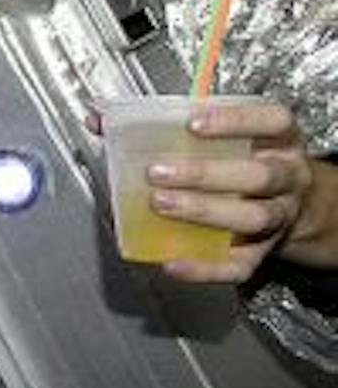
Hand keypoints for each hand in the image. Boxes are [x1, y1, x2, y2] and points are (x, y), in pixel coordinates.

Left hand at [145, 98, 316, 282]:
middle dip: (206, 174)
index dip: (236, 121)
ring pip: (254, 218)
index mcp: (277, 141)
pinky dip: (205, 268)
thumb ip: (165, 124)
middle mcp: (285, 177)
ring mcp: (278, 216)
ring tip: (161, 205)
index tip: (193, 122)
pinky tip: (173, 262)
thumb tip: (100, 119)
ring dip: (205, 213)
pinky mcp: (261, 253)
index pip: (272, 121)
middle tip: (158, 173)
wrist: (287, 206)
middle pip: (259, 175)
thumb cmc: (239, 162)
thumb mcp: (219, 136)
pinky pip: (239, 266)